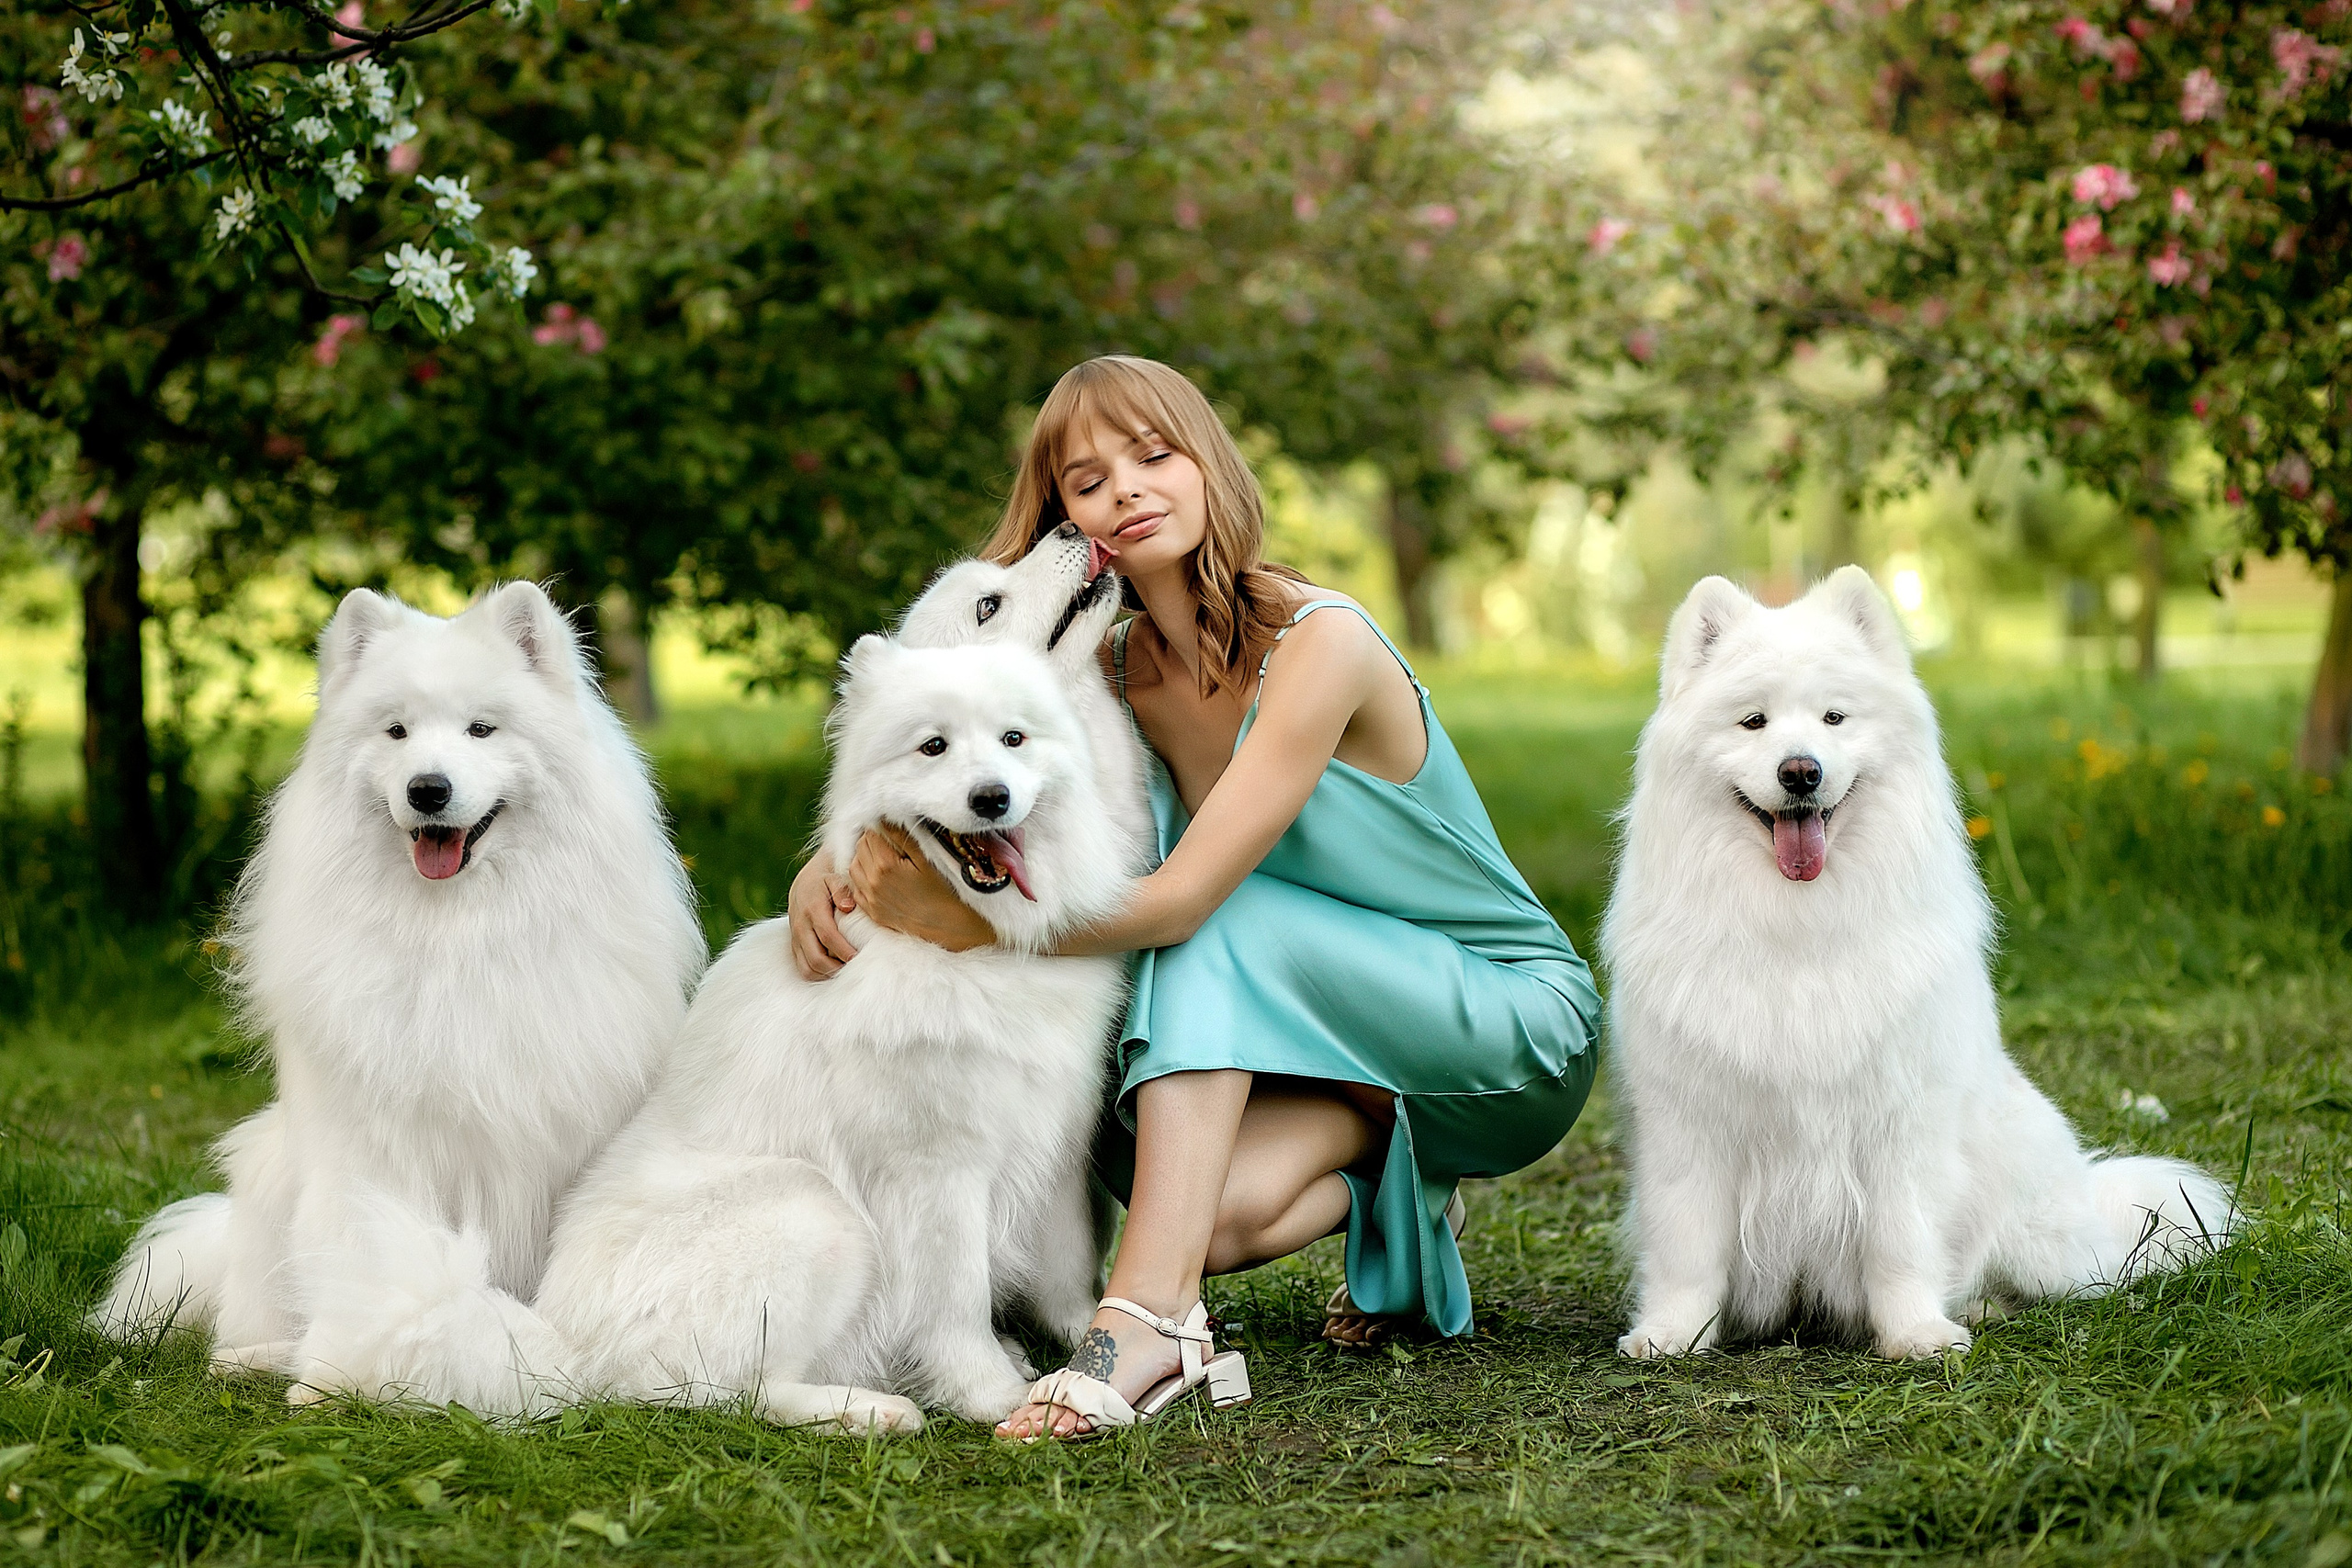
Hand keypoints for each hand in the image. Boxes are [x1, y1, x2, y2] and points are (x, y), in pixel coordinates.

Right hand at [786, 853, 859, 979]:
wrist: (804, 883)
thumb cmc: (826, 882)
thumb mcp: (835, 879)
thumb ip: (842, 890)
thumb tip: (848, 907)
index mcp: (813, 910)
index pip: (828, 937)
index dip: (844, 951)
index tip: (860, 957)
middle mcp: (801, 927)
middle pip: (816, 958)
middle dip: (837, 968)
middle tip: (857, 967)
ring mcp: (796, 939)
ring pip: (808, 968)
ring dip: (828, 974)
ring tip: (847, 969)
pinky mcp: (795, 946)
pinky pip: (803, 968)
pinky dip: (819, 974)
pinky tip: (835, 969)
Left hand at [845, 824, 995, 951]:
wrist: (946, 927)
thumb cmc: (942, 891)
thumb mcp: (926, 859)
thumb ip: (903, 837)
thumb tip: (887, 818)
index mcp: (886, 864)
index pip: (871, 834)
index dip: (880, 827)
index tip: (891, 827)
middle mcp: (872, 881)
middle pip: (860, 848)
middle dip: (872, 840)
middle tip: (889, 841)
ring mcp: (870, 898)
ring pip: (853, 866)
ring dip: (864, 857)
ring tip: (882, 857)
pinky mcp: (871, 911)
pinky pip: (855, 887)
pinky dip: (862, 877)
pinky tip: (878, 876)